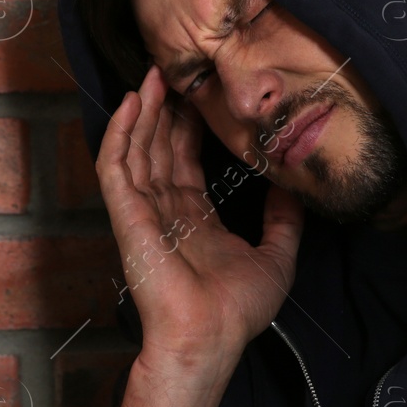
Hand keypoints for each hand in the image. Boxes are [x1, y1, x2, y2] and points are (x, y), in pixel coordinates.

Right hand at [98, 65, 304, 388]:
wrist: (209, 335)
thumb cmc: (237, 309)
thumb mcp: (277, 256)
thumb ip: (284, 219)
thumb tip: (290, 183)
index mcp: (196, 219)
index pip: (187, 162)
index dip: (190, 128)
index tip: (199, 96)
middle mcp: (166, 211)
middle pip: (160, 148)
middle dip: (164, 110)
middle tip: (171, 71)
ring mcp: (144, 212)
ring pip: (137, 150)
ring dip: (141, 112)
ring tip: (151, 75)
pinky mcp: (127, 216)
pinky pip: (117, 168)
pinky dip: (120, 134)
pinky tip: (130, 104)